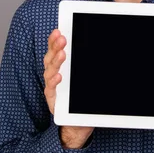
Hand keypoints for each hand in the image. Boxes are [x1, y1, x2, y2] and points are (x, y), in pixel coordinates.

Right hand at [43, 29, 92, 148]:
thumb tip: (103, 45)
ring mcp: (52, 87)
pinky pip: (51, 90)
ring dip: (56, 61)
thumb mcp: (84, 77)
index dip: (54, 41)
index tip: (58, 31)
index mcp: (60, 66)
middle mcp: (53, 74)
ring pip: (50, 71)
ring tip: (63, 54)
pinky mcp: (53, 100)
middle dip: (55, 47)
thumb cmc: (81, 97)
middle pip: (51, 57)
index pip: (55, 50)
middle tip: (62, 38)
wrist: (78, 121)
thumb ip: (87, 63)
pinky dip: (54, 82)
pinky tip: (59, 77)